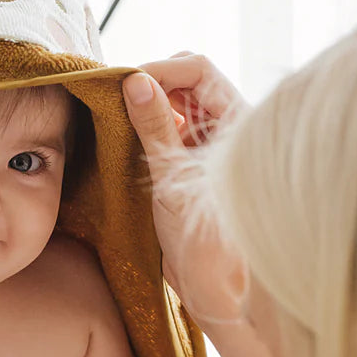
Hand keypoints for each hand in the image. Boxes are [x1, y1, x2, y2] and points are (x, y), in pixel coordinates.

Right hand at [122, 54, 248, 326]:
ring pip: (177, 103)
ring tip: (120, 120)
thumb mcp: (171, 177)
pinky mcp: (193, 162)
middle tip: (119, 100)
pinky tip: (128, 140)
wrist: (212, 286)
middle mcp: (227, 126)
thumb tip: (136, 82)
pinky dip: (148, 128)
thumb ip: (154, 126)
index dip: (161, 69)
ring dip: (148, 106)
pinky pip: (171, 129)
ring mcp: (210, 144)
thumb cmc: (205, 240)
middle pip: (188, 80)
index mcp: (236, 122)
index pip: (199, 69)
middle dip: (153, 83)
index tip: (125, 84)